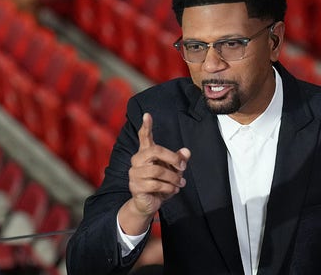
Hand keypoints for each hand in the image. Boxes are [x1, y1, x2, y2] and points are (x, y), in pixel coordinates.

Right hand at [120, 113, 189, 233]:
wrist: (149, 205)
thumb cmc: (160, 185)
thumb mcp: (173, 172)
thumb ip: (178, 161)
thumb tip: (186, 151)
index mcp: (146, 154)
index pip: (144, 137)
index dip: (146, 126)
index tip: (147, 115)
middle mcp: (137, 161)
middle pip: (155, 150)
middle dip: (172, 157)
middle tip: (183, 166)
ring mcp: (134, 174)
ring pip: (158, 170)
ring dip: (173, 178)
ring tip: (180, 183)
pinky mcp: (136, 186)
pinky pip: (156, 184)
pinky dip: (169, 188)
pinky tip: (174, 190)